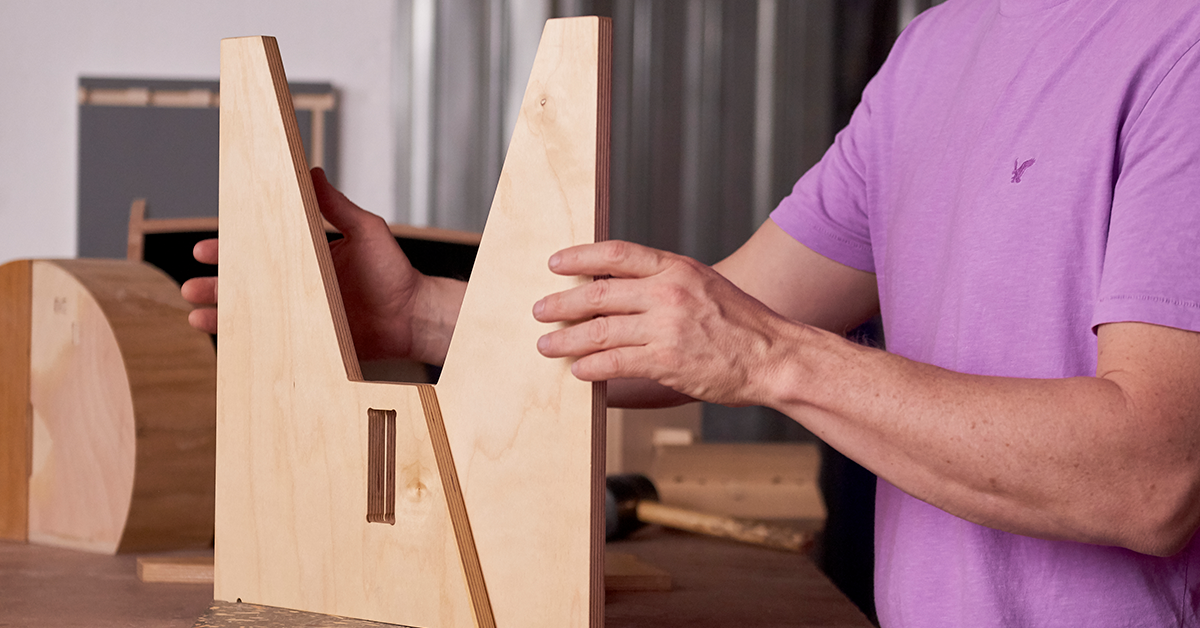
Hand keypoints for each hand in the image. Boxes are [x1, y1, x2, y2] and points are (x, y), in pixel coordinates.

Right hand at [181, 167, 426, 360]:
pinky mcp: (310, 341)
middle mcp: (300, 286)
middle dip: (217, 285)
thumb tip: (312, 170)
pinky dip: (248, 341)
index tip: (204, 249)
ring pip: (253, 313)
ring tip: (197, 314)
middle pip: (248, 284)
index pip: (260, 250)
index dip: (230, 249)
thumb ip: (337, 206)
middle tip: (190, 286)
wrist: (415, 316)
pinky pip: (273, 341)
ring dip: (223, 314)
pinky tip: (226, 340)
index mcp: (307, 257)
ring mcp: (303, 315)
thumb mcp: (366, 231)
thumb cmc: (395, 273)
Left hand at [532, 241, 801, 406]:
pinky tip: (580, 370)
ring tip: (547, 345)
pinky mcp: (667, 361)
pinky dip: (592, 367)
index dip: (580, 256)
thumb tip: (619, 288)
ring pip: (600, 331)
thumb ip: (665, 283)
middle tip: (540, 310)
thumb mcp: (704, 286)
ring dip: (567, 338)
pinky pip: (615, 363)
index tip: (555, 263)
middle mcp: (668, 293)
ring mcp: (666, 327)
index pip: (616, 254)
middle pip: (598, 293)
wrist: (775, 356)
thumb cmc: (742, 324)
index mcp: (676, 268)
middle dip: (562, 303)